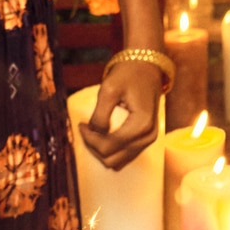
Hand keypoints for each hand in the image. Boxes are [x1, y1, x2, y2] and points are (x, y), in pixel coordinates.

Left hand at [79, 54, 164, 168]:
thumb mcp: (109, 89)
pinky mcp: (145, 140)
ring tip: (93, 132)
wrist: (147, 68)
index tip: (81, 124)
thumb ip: (100, 114)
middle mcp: (148, 136)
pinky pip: (124, 156)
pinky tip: (103, 134)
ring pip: (117, 162)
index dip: (89, 139)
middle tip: (85, 128)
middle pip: (112, 159)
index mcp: (141, 124)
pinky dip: (110, 150)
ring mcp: (148, 140)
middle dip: (94, 147)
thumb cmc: (129, 74)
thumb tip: (94, 133)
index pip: (109, 146)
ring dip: (101, 150)